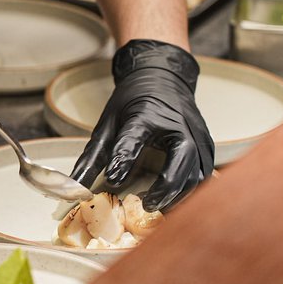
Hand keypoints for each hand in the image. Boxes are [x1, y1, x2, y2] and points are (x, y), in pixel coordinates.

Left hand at [70, 39, 213, 211]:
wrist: (163, 78)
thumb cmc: (133, 102)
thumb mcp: (108, 124)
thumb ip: (92, 157)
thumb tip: (75, 187)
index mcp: (146, 115)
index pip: (134, 139)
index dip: (123, 160)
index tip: (113, 181)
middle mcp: (177, 124)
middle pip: (181, 160)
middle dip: (165, 188)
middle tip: (146, 205)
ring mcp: (198, 135)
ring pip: (197, 173)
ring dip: (179, 194)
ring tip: (157, 205)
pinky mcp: (208, 145)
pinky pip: (204, 174)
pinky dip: (190, 190)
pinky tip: (174, 199)